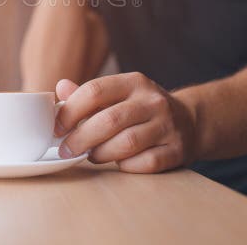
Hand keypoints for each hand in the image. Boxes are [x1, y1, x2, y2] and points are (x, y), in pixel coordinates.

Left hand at [54, 74, 197, 172]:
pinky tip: (118, 162)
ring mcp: (167, 125)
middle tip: (66, 150)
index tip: (57, 127)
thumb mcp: (119, 94)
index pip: (95, 91)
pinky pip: (145, 163)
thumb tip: (61, 88)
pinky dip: (126, 166)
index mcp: (134, 82)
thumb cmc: (141, 109)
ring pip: (126, 144)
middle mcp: (153, 101)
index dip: (70, 111)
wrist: (189, 121)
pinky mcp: (176, 150)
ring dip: (101, 154)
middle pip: (109, 120)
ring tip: (91, 156)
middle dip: (80, 139)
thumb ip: (89, 94)